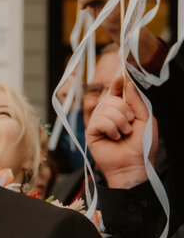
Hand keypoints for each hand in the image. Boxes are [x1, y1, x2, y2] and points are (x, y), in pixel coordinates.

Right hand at [85, 71, 157, 187]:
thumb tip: (127, 82)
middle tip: (130, 124)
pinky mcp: (91, 131)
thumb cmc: (142, 145)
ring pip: (106, 109)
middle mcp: (109, 114)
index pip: (117, 90)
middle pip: (112, 98)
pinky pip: (100, 120)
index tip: (121, 73)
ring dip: (120, 122)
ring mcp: (99, 122)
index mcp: (122, 109)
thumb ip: (136, 100)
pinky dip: (111, 129)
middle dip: (125, 111)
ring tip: (123, 134)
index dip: (118, 81)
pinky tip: (114, 138)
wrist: (134, 165)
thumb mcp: (145, 118)